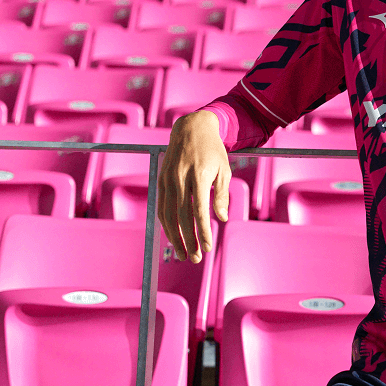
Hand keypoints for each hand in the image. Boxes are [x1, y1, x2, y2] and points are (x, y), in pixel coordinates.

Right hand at [158, 110, 230, 262]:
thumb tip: (221, 219)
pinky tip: (173, 236)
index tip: (209, 246)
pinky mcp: (161, 179)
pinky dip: (166, 224)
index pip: (199, 211)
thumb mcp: (224, 169)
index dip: (203, 232)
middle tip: (196, 258)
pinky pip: (162, 206)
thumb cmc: (212, 149)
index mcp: (199, 175)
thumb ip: (222, 195)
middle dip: (189, 240)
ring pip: (168, 214)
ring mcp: (168, 179)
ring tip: (183, 253)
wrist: (191, 127)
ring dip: (175, 237)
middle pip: (182, 217)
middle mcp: (180, 178)